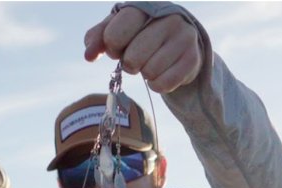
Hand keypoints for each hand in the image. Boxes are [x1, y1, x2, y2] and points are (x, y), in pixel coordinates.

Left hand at [83, 6, 201, 93]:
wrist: (180, 39)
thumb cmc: (141, 33)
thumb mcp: (118, 29)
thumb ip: (98, 38)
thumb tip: (88, 55)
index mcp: (144, 7)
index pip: (115, 34)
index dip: (112, 46)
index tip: (118, 46)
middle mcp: (168, 18)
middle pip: (133, 58)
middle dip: (129, 63)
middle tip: (136, 58)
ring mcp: (184, 37)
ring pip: (149, 72)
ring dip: (145, 73)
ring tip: (151, 63)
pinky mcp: (192, 58)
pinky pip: (163, 84)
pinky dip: (157, 85)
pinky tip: (161, 73)